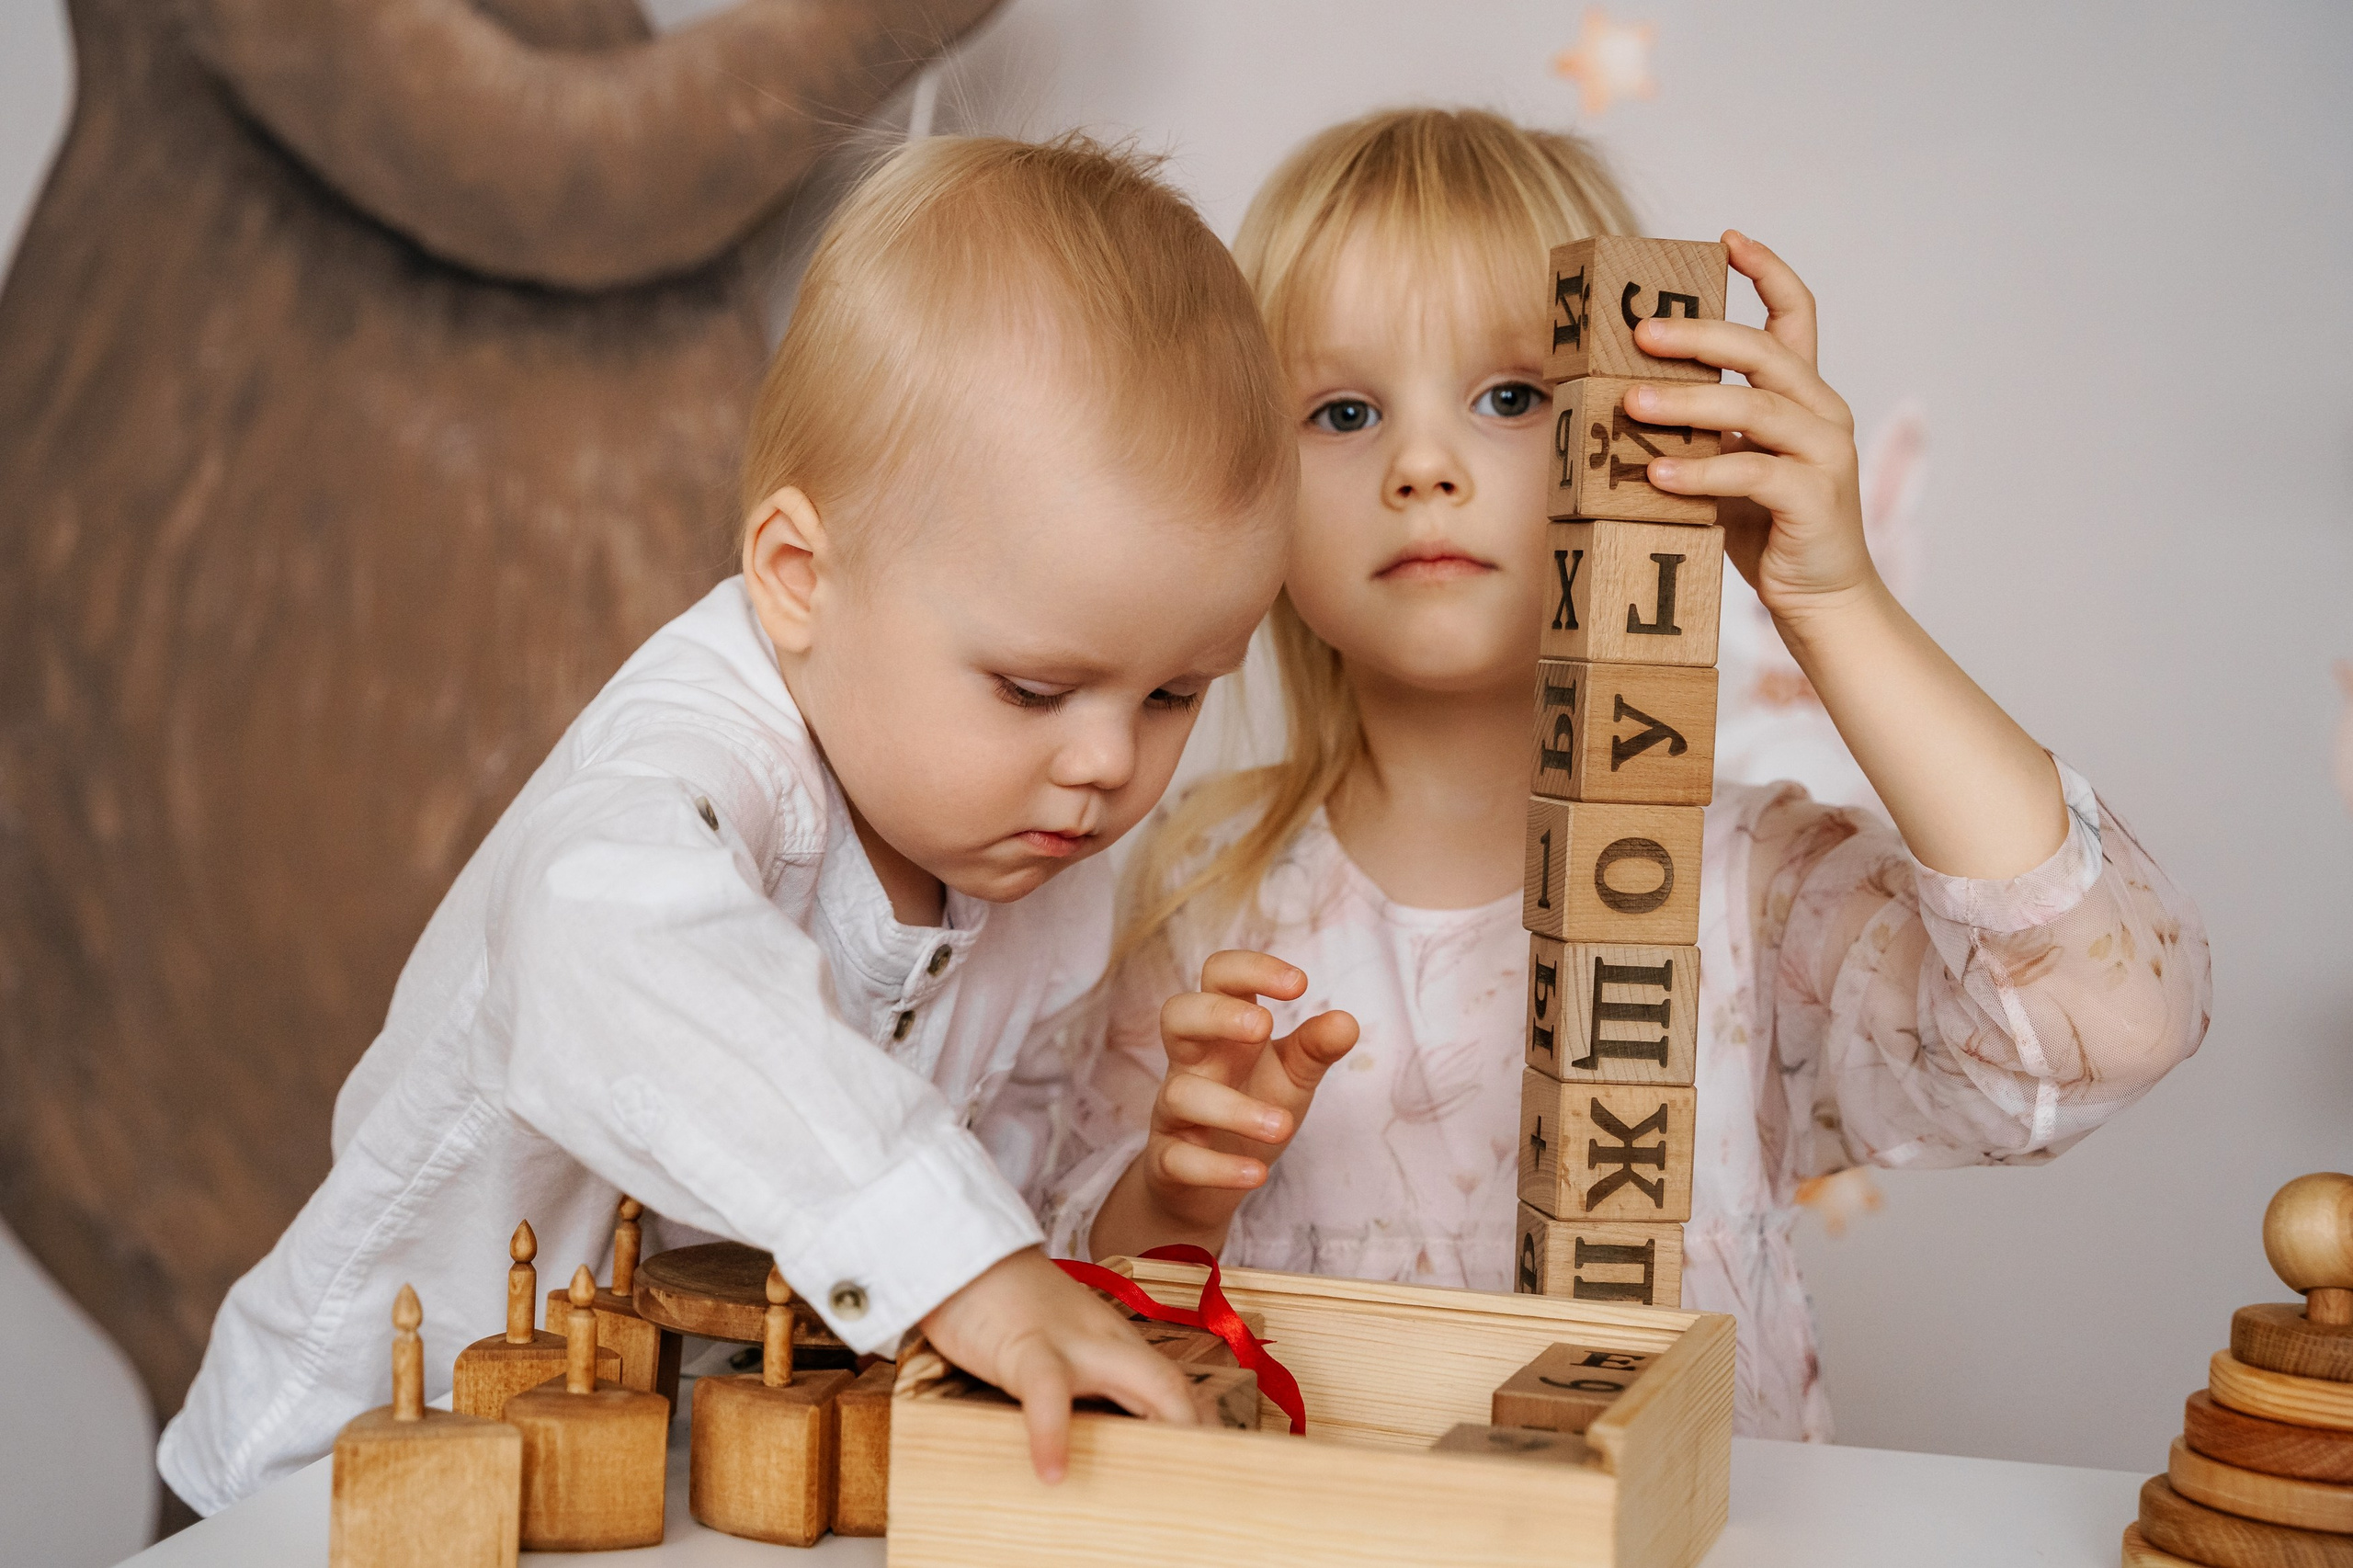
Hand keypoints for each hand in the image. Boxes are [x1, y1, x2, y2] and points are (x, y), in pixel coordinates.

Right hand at [917, 1247, 1196, 1483]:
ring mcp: (1075, 1342)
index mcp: (1115, 1343)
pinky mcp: (1028, 1348)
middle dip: (1200, 1433)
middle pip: (1173, 1386)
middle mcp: (1108, 1342)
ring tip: (1175, 1483)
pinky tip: (1051, 1473)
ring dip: (1169, 1433)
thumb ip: (1080, 1378)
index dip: (1197, 1425)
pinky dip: (1052, 1435)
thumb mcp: (1054, 1343)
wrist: (963, 1253)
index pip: (1172, 1385)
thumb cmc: (1004, 1307)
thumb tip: (1090, 1435)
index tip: (1209, 1464)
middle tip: (1213, 1479)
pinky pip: (1047, 1394)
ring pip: (1145, 1385)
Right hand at [1091, 951, 1357, 1257]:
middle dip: (1216, 1015)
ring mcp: (1173, 1112)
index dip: (1251, 968)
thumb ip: (1315, 1048)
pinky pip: (1177, 1160)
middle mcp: (1192, 1064)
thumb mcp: (1290, 1075)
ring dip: (1234, 1109)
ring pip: (1180, 1093)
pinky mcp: (1167, 1160)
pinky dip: (1217, 1168)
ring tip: (1284, 1126)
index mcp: (1222, 1032)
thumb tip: (1346, 1021)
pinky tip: (1257, 1174)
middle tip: (1265, 1028)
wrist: (1208, 1184)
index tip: (1299, 984)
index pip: (1219, 977)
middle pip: (1176, 1015)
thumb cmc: (1251, 1108)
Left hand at [1624, 231, 1871, 622]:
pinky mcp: (1815, 499)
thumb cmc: (1767, 530)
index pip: (1797, 315)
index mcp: (1804, 395)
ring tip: (1630, 404)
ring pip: (1755, 408)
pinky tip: (1657, 475)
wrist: (1821, 599)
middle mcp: (1821, 413)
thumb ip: (1705, 431)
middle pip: (1765, 350)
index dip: (1768, 271)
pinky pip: (1753, 472)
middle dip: (1700, 335)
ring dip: (1688, 403)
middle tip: (1640, 332)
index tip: (1728, 239)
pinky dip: (1702, 472)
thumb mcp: (1732, 467)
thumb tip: (1627, 399)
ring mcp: (1824, 454)